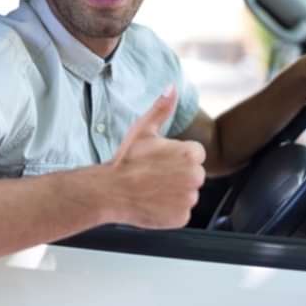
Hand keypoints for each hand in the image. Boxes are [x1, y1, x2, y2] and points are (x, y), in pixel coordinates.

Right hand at [107, 85, 205, 228]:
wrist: (111, 191)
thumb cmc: (126, 160)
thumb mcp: (144, 129)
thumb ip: (162, 108)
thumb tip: (172, 87)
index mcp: (190, 154)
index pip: (195, 154)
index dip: (177, 156)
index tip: (161, 160)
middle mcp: (195, 177)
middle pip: (194, 174)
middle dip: (179, 174)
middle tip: (155, 174)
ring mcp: (189, 199)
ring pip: (188, 193)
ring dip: (175, 192)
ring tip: (153, 187)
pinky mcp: (182, 218)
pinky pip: (181, 212)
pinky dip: (170, 210)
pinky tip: (154, 202)